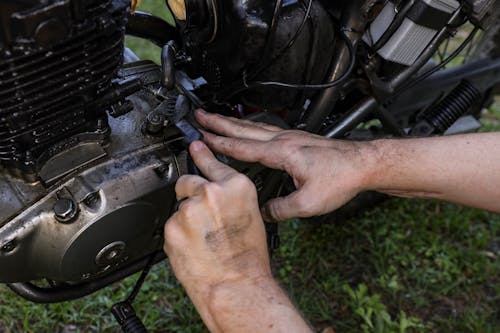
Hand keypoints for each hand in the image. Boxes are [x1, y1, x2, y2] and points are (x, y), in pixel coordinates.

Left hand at [164, 141, 271, 329]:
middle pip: (188, 181)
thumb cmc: (249, 258)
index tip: (194, 145)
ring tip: (203, 239)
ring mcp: (189, 210)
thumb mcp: (251, 215)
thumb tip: (217, 192)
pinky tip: (194, 247)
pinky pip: (172, 226)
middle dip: (191, 194)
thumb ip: (231, 197)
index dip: (201, 154)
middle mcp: (212, 192)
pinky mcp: (172, 228)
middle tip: (202, 215)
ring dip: (186, 219)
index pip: (212, 162)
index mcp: (236, 187)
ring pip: (180, 207)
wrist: (237, 286)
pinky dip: (178, 235)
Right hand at [195, 109, 378, 221]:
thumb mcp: (308, 204)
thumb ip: (281, 209)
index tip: (201, 137)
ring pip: (255, 126)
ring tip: (217, 118)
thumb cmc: (341, 178)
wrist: (363, 164)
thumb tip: (262, 213)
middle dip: (219, 122)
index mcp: (282, 153)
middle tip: (200, 115)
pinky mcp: (298, 139)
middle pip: (243, 128)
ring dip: (233, 122)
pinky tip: (250, 130)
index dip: (219, 143)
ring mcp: (291, 136)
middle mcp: (284, 140)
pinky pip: (267, 129)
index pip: (242, 147)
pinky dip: (251, 127)